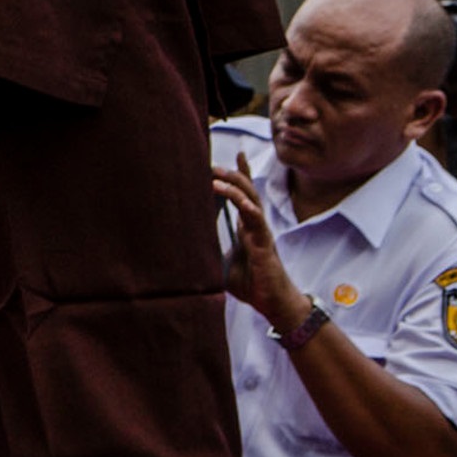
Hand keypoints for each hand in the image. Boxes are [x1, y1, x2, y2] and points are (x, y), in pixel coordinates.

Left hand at [210, 165, 302, 328]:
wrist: (272, 303)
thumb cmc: (250, 284)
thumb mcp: (222, 264)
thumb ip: (208, 251)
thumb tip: (183, 246)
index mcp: (246, 227)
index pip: (244, 194)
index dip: (242, 174)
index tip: (236, 153)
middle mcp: (255, 226)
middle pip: (247, 192)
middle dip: (232, 175)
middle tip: (211, 163)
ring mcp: (261, 233)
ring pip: (251, 202)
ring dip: (235, 187)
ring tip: (217, 176)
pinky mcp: (265, 245)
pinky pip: (258, 223)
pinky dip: (249, 209)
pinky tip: (241, 201)